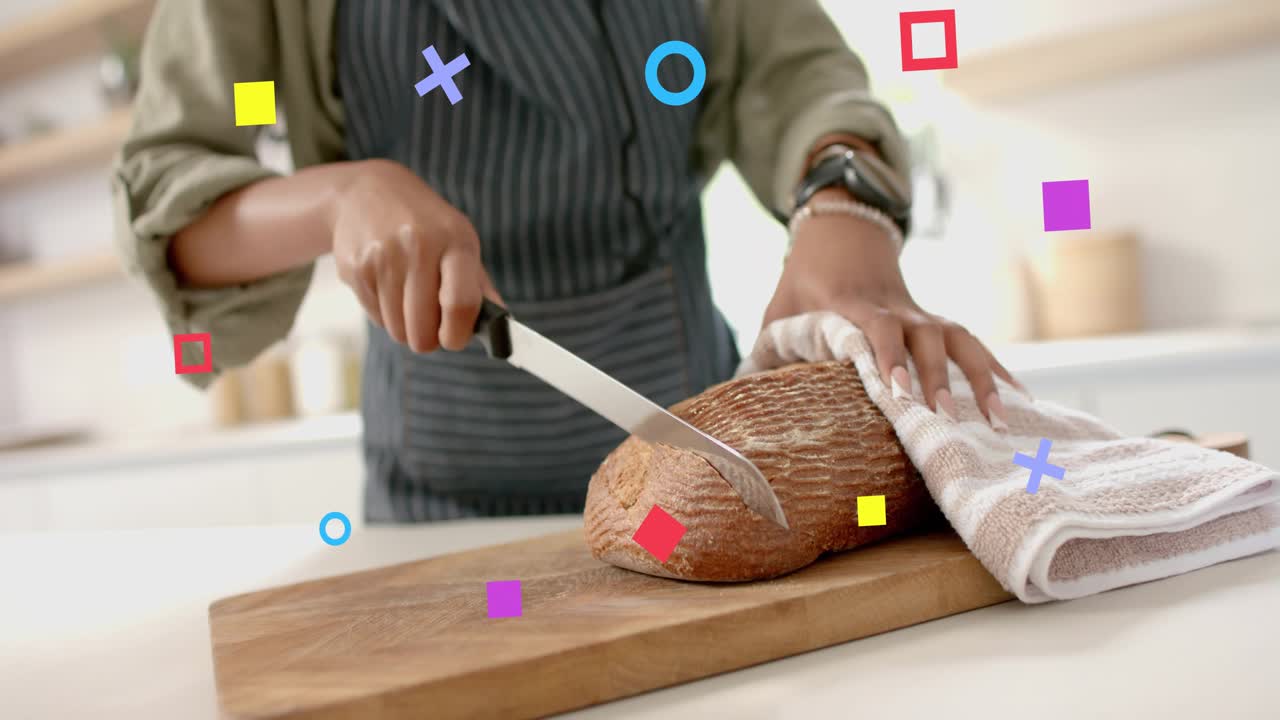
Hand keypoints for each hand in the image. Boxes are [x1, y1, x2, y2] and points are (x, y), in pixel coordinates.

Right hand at [329, 159, 502, 352]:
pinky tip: (388, 287)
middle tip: (431, 323)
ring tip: (409, 298)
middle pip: (423, 329)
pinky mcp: (356, 269)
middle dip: (429, 338)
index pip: (460, 303)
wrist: (367, 192)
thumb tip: (500, 330)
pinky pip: (376, 319)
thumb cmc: (426, 224)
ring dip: (406, 326)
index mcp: (454, 241)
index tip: (454, 339)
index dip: (457, 335)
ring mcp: (382, 258)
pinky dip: (385, 314)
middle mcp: (417, 247)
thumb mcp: (460, 241)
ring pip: (398, 330)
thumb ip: (480, 287)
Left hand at [763, 190, 1025, 427]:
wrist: (842, 233)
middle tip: (948, 418)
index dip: (888, 358)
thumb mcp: (780, 310)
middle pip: (927, 339)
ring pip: (961, 341)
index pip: (876, 330)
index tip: (897, 391)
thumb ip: (767, 349)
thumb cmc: (803, 282)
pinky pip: (974, 344)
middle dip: (940, 378)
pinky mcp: (937, 322)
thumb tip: (744, 394)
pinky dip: (999, 370)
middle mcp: (897, 309)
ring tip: (999, 420)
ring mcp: (922, 314)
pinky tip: (1021, 402)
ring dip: (982, 378)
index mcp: (854, 307)